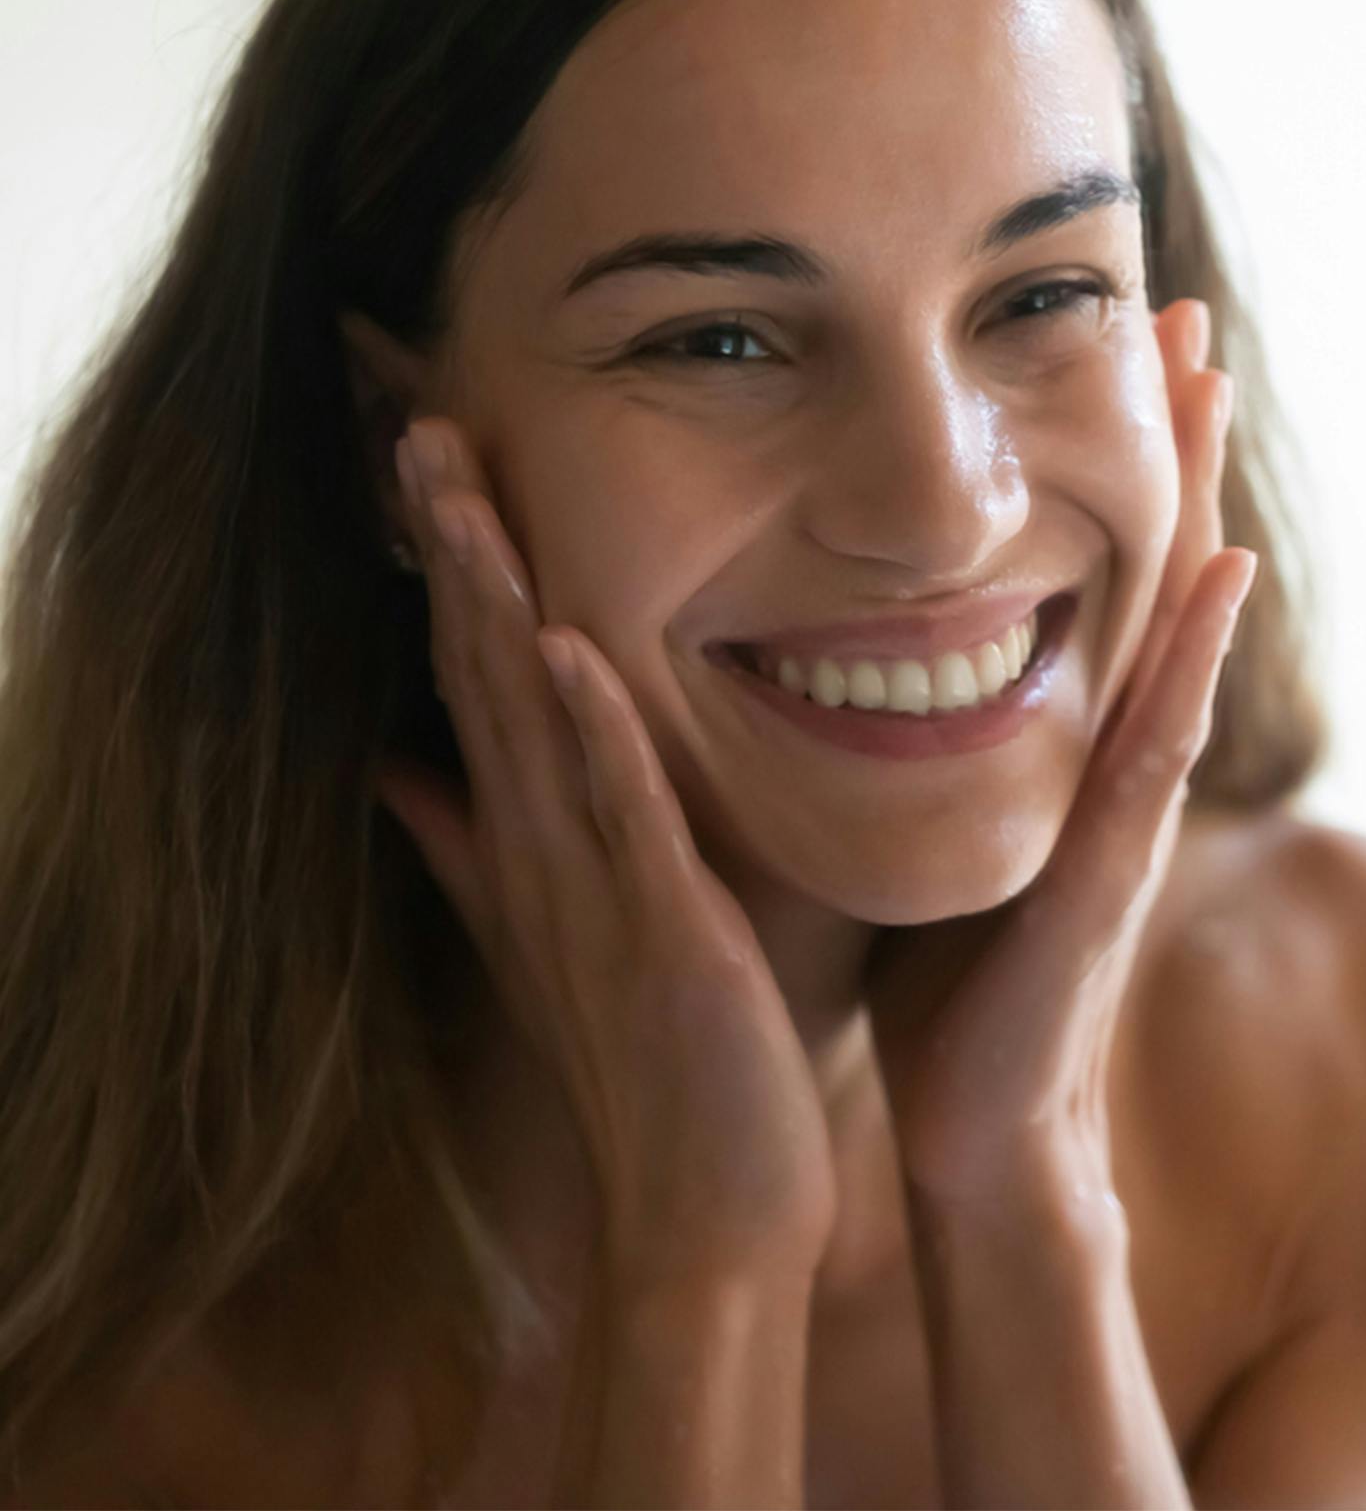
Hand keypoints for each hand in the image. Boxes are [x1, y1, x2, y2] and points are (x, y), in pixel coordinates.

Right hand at [373, 419, 836, 1288]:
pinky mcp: (658, 930)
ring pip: (531, 720)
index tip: (434, 463)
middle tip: (423, 429)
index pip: (479, 679)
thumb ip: (474, 846)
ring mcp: (591, 886)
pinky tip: (573, 644)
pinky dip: (594, 729)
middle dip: (453, 552)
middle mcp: (542, 849)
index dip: (453, 570)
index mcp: (531, 840)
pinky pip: (620, 814)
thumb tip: (393, 768)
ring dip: (497, 602)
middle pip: (485, 674)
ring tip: (460, 491)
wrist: (704, 1204)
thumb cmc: (649, 1057)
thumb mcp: (551, 934)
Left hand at [862, 298, 1255, 1214]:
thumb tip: (809, 652)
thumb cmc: (937, 978)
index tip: (1083, 340)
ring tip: (1211, 387)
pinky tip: (1225, 575)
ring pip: (1164, 627)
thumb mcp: (909, 828)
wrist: (964, 1125)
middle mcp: (1092, 750)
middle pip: (1134, 569)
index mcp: (1039, 737)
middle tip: (1179, 309)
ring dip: (1194, 505)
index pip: (1070, 573)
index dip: (1089, 464)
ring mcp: (1113, 805)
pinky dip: (1196, 662)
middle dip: (1159, 444)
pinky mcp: (1107, 872)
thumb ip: (887, 744)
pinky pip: (1157, 751)